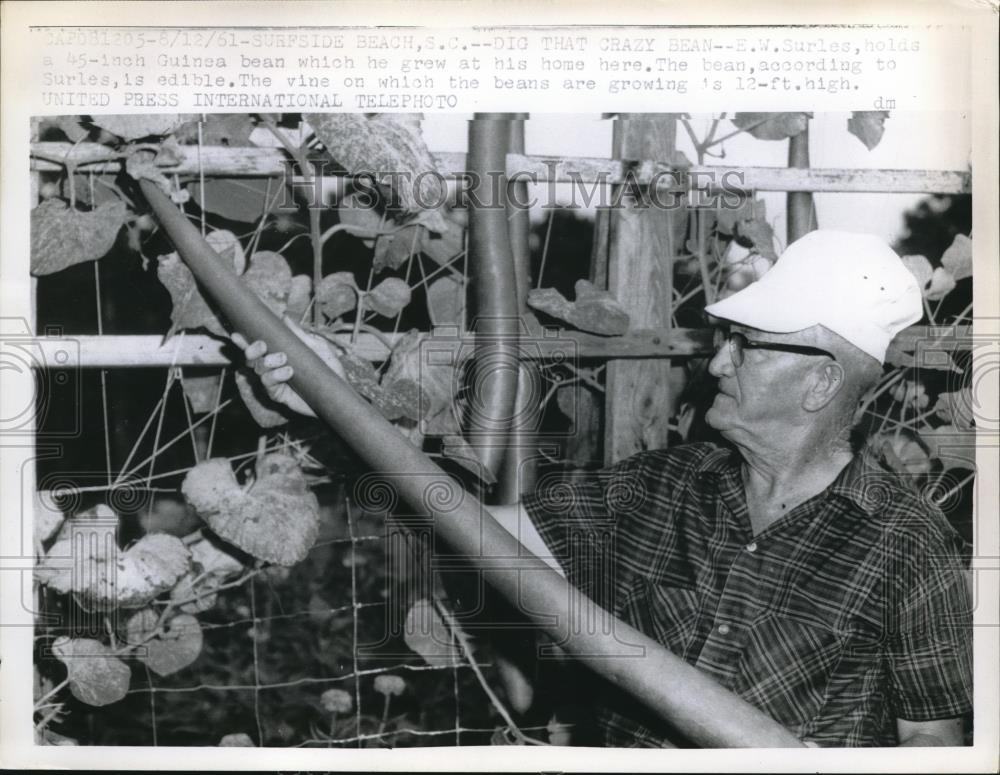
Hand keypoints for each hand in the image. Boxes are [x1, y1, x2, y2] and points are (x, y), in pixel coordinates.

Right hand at [231, 317, 345, 418]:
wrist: (340, 391)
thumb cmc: (329, 369)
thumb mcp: (316, 348)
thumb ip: (300, 335)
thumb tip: (285, 317)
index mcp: (279, 355)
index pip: (258, 348)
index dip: (244, 342)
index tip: (237, 335)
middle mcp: (274, 368)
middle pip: (251, 359)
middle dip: (252, 350)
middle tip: (263, 345)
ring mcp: (275, 383)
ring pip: (259, 371)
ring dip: (268, 362)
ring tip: (285, 359)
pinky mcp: (280, 396)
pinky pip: (269, 386)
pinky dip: (275, 376)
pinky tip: (288, 372)